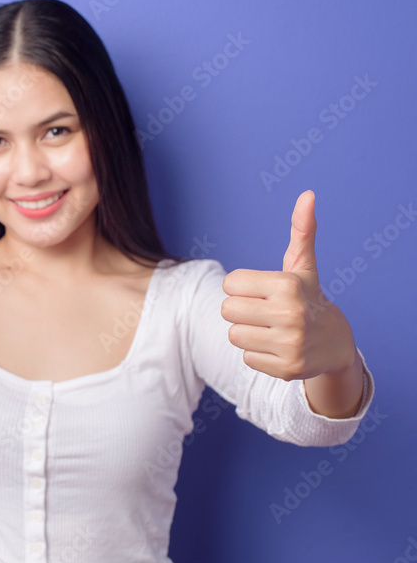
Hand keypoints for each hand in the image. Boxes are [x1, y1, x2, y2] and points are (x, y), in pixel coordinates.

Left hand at [220, 190, 356, 381]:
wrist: (336, 343)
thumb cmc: (308, 297)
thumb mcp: (303, 266)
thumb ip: (301, 230)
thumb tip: (307, 194)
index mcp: (287, 285)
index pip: (230, 284)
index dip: (242, 288)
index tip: (263, 292)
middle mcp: (291, 314)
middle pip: (227, 310)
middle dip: (241, 310)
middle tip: (264, 312)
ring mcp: (290, 344)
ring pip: (234, 335)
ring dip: (247, 332)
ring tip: (271, 329)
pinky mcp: (286, 369)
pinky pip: (245, 357)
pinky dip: (257, 353)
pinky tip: (278, 347)